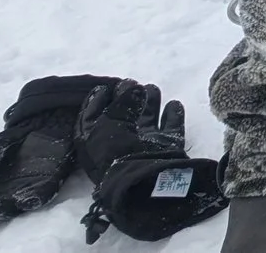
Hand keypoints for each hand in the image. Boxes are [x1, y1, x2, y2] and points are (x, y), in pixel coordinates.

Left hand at [74, 83, 223, 243]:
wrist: (145, 181)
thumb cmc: (117, 153)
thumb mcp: (109, 124)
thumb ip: (120, 103)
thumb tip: (132, 88)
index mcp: (95, 145)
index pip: (91, 121)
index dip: (95, 103)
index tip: (104, 86)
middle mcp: (118, 147)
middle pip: (121, 119)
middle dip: (126, 100)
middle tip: (132, 83)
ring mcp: (143, 149)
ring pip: (146, 122)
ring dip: (149, 104)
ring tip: (153, 87)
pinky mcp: (164, 151)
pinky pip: (170, 130)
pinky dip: (173, 116)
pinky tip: (174, 104)